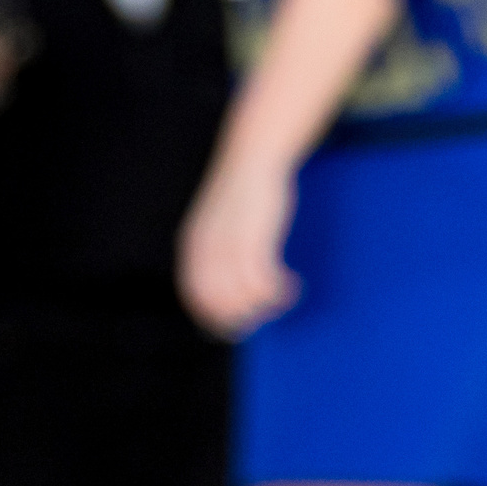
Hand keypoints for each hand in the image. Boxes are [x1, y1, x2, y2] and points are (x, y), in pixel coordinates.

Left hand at [179, 159, 299, 336]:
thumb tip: (229, 285)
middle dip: (245, 316)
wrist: (253, 157)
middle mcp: (207, 248)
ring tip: (285, 297)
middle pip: (220, 302)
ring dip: (267, 304)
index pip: (196, 296)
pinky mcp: (256, 238)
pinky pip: (263, 281)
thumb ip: (217, 252)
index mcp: (194, 245)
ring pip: (243, 296)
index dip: (215, 318)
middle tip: (269, 313)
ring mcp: (230, 244)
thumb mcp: (220, 223)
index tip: (240, 328)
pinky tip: (292, 283)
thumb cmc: (243, 193)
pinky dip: (278, 290)